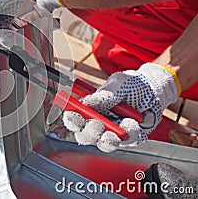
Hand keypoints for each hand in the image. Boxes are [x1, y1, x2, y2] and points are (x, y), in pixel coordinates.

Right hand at [62, 63, 179, 151]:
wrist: (156, 90)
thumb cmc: (133, 85)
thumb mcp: (119, 84)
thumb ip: (104, 94)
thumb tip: (87, 102)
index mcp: (90, 108)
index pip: (74, 118)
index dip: (71, 119)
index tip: (75, 116)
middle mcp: (98, 121)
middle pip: (85, 135)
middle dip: (90, 132)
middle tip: (98, 125)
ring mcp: (112, 132)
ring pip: (103, 143)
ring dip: (108, 139)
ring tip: (119, 130)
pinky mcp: (127, 138)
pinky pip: (125, 143)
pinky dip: (130, 134)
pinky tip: (133, 123)